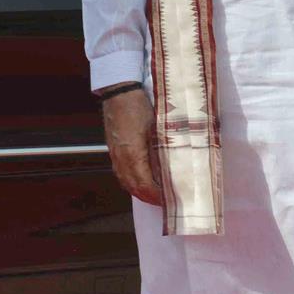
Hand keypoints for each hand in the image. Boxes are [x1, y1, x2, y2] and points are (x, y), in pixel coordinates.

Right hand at [101, 87, 162, 205]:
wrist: (119, 92)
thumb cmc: (138, 106)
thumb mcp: (158, 127)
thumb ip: (167, 149)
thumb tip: (180, 165)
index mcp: (133, 155)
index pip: (146, 187)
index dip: (159, 197)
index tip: (172, 200)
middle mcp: (121, 159)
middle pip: (135, 189)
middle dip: (151, 198)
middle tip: (168, 201)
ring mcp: (115, 155)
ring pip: (127, 183)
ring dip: (141, 192)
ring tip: (157, 193)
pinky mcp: (113, 150)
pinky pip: (122, 174)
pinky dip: (133, 182)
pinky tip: (143, 179)